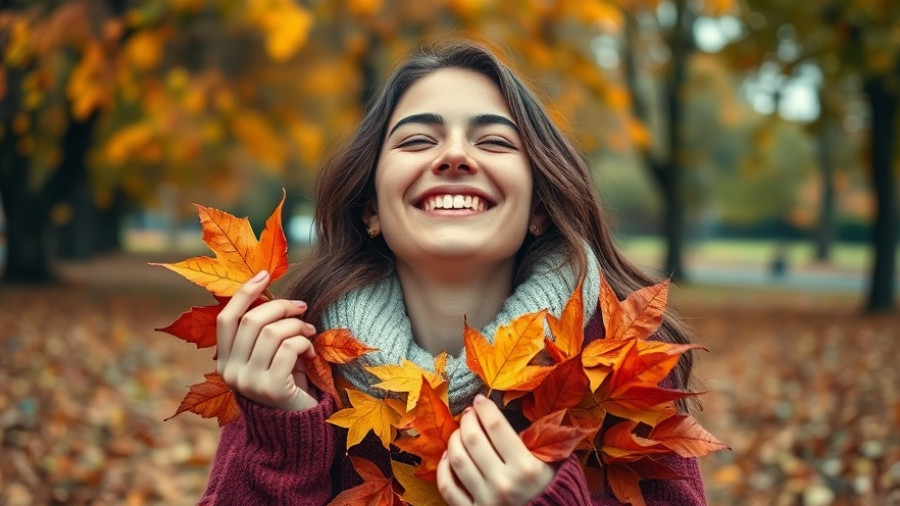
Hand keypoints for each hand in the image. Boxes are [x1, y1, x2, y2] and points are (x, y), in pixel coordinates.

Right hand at [216, 270, 317, 410]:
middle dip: (281, 307)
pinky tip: (311, 353)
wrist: (296, 426)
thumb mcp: (268, 355)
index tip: (265, 274)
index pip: (227, 318)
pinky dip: (304, 343)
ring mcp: (249, 382)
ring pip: (273, 332)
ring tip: (309, 332)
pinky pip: (289, 348)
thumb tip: (270, 290)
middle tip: (302, 308)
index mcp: (225, 360)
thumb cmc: (286, 381)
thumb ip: (262, 331)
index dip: (245, 293)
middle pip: (252, 321)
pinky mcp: (271, 388)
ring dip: (297, 326)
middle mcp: (230, 372)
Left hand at [437, 394, 554, 504]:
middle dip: (468, 421)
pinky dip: (443, 469)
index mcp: (526, 467)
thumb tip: (506, 414)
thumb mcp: (551, 463)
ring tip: (459, 433)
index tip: (480, 400)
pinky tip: (448, 458)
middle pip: (473, 440)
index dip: (484, 408)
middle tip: (469, 414)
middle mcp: (504, 483)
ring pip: (458, 460)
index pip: (496, 426)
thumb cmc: (550, 490)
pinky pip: (448, 487)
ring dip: (454, 440)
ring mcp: (486, 500)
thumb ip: (535, 440)